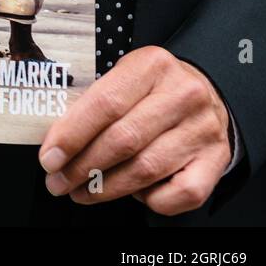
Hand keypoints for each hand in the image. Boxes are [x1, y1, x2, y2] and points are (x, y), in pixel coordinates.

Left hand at [38, 47, 232, 215]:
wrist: (208, 91)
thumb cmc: (153, 88)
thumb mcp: (124, 78)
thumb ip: (93, 104)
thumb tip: (55, 144)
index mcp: (151, 66)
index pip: (104, 104)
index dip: (71, 136)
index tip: (48, 159)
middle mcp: (182, 95)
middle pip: (123, 140)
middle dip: (82, 168)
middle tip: (58, 182)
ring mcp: (203, 129)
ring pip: (147, 169)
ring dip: (106, 188)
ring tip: (82, 192)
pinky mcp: (217, 159)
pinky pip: (181, 193)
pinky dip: (152, 199)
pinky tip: (133, 192)